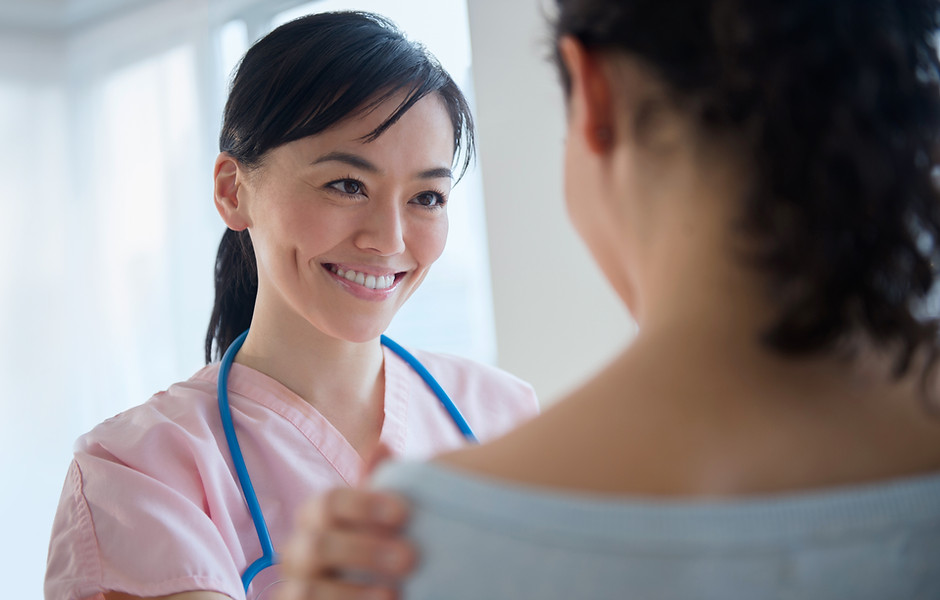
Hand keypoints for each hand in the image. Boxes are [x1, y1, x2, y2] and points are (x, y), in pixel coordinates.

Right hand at [277, 448, 415, 599]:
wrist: (372, 586)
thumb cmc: (378, 545)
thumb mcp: (381, 518)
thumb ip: (380, 487)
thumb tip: (382, 447)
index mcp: (316, 518)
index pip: (329, 503)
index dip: (363, 505)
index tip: (403, 512)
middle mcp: (298, 551)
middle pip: (318, 546)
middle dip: (364, 551)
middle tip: (410, 558)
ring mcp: (296, 588)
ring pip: (306, 591)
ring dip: (350, 593)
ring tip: (394, 593)